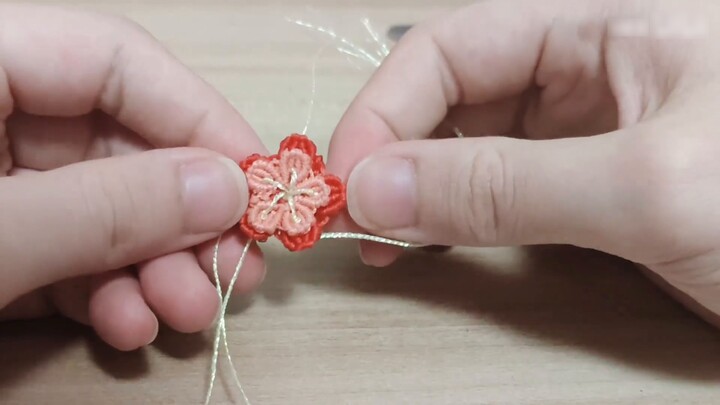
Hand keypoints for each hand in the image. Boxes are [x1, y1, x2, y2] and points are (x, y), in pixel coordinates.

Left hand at [0, 4, 267, 349]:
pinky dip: (104, 292)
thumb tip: (228, 192)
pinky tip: (129, 326)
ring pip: (101, 207)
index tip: (258, 187)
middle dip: (183, 221)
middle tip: (238, 272)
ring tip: (190, 313)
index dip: (199, 119)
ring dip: (154, 268)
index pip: (118, 60)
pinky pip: (63, 250)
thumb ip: (108, 209)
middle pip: (120, 145)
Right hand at [328, 0, 719, 324]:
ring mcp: (587, 139)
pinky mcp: (595, 196)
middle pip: (451, 99)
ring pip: (469, 151)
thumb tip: (375, 190)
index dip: (387, 108)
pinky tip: (429, 245)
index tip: (347, 180)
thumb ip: (504, 187)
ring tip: (381, 241)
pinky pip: (500, 196)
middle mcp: (585, 76)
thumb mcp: (648, 188)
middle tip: (352, 220)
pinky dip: (455, 222)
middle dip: (393, 153)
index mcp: (601, 29)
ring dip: (415, 191)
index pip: (453, 48)